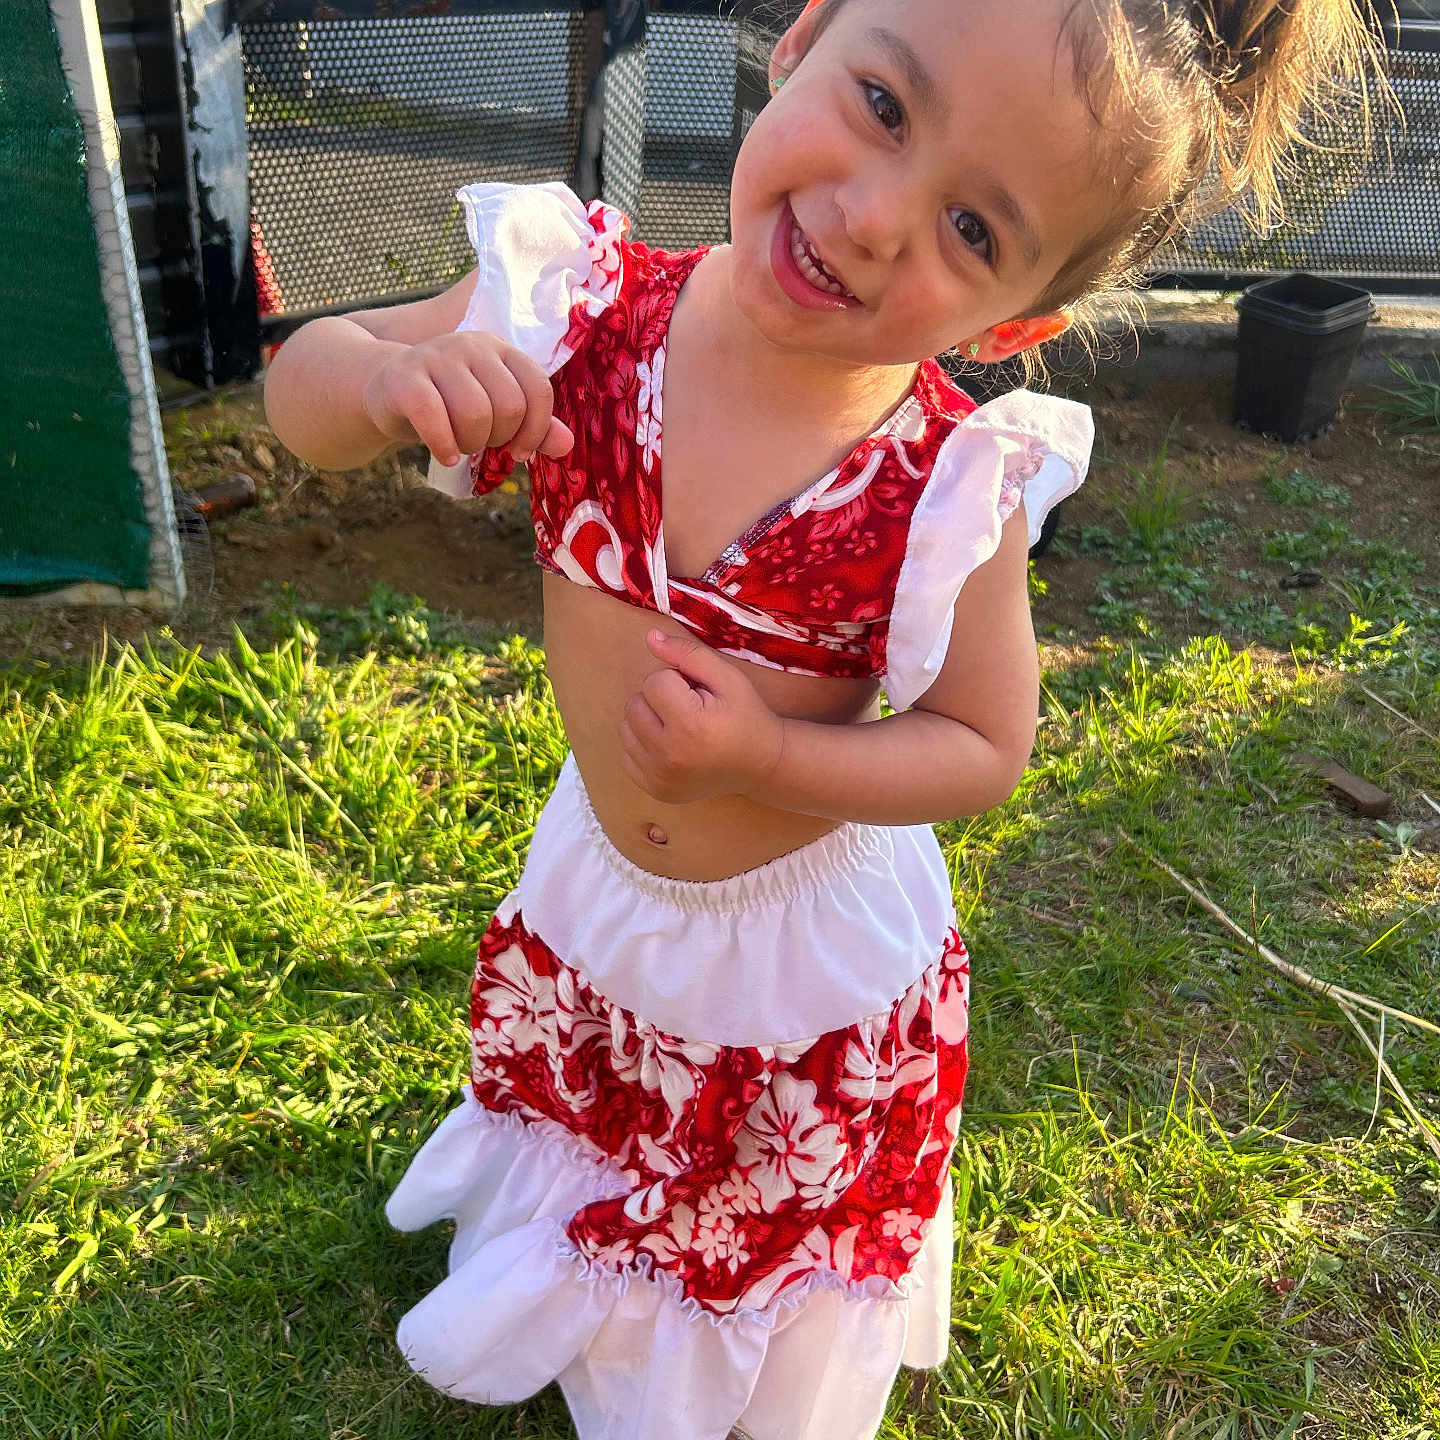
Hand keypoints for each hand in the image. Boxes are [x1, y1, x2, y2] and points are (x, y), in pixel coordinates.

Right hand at [362, 331, 574, 467]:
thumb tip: (567, 446)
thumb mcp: (494, 412)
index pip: (538, 389)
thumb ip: (532, 426)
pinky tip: (444, 454)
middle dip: (498, 439)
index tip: (519, 451)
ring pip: (476, 413)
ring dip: (471, 444)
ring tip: (459, 445)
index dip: (536, 430)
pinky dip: (443, 445)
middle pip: (509, 406)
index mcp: (501, 350)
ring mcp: (437, 355)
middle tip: (479, 442)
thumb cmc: (449, 403)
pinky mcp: (405, 375)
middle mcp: (472, 345)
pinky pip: (433, 416)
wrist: (386, 388)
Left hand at [620, 630, 785, 804]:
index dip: (677, 681)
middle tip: (691, 710)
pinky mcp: (654, 789)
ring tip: (681, 727)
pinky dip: (645, 745)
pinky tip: (673, 746)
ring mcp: (659, 778)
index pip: (654, 682)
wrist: (761, 765)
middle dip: (659, 699)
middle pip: (634, 704)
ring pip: (626, 727)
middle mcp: (669, 756)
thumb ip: (688, 654)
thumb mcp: (728, 677)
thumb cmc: (746, 716)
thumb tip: (650, 638)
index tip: (699, 695)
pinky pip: (627, 753)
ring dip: (649, 720)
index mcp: (689, 726)